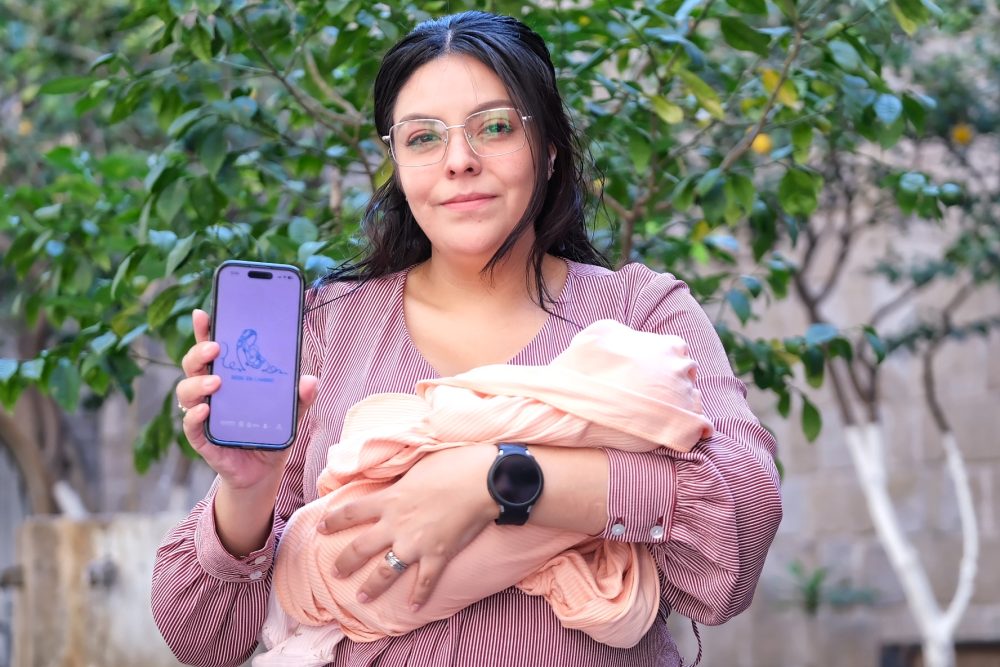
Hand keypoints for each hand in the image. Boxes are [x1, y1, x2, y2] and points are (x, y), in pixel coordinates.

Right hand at [175, 308, 317, 490]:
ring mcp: (203, 412)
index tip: (205, 313)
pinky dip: (195, 415)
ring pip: (187, 391)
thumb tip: (310, 380)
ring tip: (217, 381)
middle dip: (200, 350)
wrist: (264, 470)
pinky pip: (190, 424)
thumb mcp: (292, 411)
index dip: (205, 329)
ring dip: (198, 383)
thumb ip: (301, 396)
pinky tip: (206, 410)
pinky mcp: (202, 438)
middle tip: (216, 347)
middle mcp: (211, 390)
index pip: (212, 347)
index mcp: (229, 375)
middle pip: (194, 363)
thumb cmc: (271, 431)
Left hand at [317, 444, 497, 609]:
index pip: (351, 512)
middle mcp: (396, 524)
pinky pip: (425, 581)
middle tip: (335, 573)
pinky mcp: (438, 555)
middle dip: (344, 563)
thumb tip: (395, 482)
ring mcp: (416, 543)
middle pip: (360, 548)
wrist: (483, 481)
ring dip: (371, 587)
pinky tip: (412, 607)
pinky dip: (419, 596)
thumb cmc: (453, 465)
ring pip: (385, 571)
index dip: (333, 521)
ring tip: (361, 599)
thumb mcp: (418, 466)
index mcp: (390, 499)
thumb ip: (401, 480)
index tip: (320, 528)